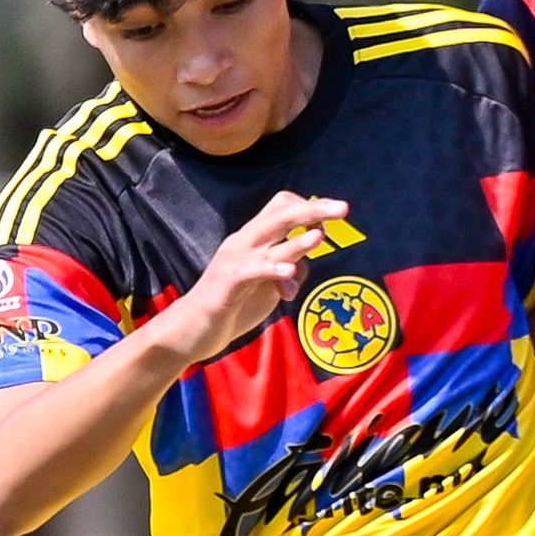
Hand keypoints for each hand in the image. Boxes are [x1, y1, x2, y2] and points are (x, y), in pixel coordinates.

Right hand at [150, 192, 347, 364]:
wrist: (191, 328)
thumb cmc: (231, 304)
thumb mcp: (265, 284)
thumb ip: (285, 270)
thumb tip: (303, 266)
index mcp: (252, 239)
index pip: (280, 206)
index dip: (308, 208)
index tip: (331, 220)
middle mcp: (243, 243)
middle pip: (280, 215)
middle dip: (314, 210)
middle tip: (343, 208)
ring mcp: (234, 262)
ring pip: (268, 243)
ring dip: (296, 242)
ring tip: (319, 237)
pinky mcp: (227, 286)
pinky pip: (251, 273)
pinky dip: (270, 270)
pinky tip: (288, 274)